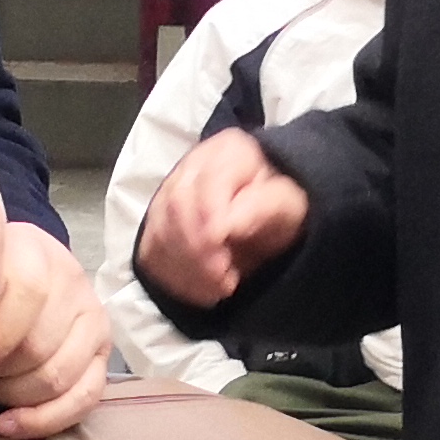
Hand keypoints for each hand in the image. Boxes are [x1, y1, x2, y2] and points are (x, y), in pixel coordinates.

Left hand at [0, 224, 111, 438]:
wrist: (11, 281)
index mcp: (35, 252)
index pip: (28, 295)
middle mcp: (74, 280)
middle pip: (40, 345)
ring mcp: (94, 317)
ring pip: (58, 375)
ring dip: (15, 396)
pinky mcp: (104, 353)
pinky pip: (85, 397)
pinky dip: (45, 419)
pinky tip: (11, 424)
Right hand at [136, 127, 310, 308]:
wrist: (268, 216)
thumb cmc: (280, 208)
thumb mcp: (288, 206)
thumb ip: (262, 208)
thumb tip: (228, 223)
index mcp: (229, 151)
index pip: (205, 185)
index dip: (209, 226)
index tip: (225, 263)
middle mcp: (193, 164)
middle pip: (176, 207)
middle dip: (197, 253)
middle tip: (224, 282)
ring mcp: (170, 190)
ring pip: (160, 229)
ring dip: (188, 268)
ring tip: (220, 287)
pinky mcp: (157, 218)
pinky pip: (151, 248)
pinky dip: (174, 276)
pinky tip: (202, 288)